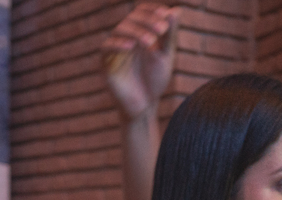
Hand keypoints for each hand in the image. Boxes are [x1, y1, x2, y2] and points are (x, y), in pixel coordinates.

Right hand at [101, 3, 177, 120]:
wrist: (145, 107)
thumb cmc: (155, 81)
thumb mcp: (166, 55)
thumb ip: (170, 34)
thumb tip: (176, 10)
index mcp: (138, 33)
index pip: (141, 12)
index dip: (151, 11)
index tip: (165, 14)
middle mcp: (124, 39)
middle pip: (131, 19)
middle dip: (147, 22)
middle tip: (162, 29)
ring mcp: (114, 51)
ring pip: (119, 30)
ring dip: (136, 32)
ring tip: (150, 42)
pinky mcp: (106, 64)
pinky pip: (106, 48)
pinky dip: (117, 44)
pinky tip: (131, 47)